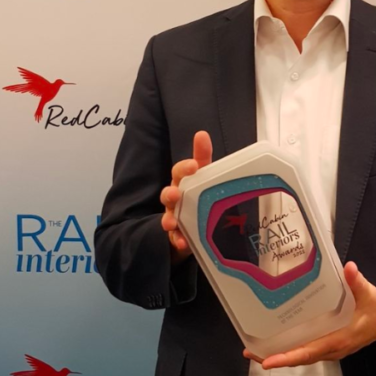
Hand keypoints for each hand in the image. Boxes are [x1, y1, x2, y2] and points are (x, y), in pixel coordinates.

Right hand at [160, 131, 212, 264]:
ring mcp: (175, 217)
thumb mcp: (205, 175)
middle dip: (171, 193)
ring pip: (169, 216)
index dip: (185, 168)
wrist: (197, 224)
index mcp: (184, 181)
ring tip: (172, 222)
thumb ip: (203, 157)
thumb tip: (201, 133)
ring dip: (170, 218)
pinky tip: (183, 242)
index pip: (180, 171)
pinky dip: (178, 240)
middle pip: (169, 193)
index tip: (194, 166)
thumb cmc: (200, 194)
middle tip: (176, 193)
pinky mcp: (178, 236)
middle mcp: (176, 198)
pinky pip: (175, 239)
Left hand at [244, 262, 375, 368]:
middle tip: (250, 353)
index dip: (288, 357)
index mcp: (339, 339)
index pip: (309, 351)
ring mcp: (331, 348)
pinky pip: (307, 350)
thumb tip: (349, 268)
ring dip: (281, 355)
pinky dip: (291, 349)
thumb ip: (357, 282)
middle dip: (275, 357)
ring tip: (257, 350)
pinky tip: (279, 341)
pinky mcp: (330, 344)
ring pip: (302, 356)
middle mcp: (333, 348)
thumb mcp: (370, 294)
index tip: (267, 361)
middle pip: (300, 357)